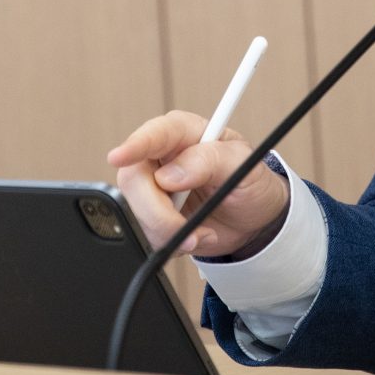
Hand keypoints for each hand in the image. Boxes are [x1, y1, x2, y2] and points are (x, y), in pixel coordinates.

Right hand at [107, 110, 289, 258]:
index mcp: (185, 132)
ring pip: (137, 210)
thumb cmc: (251, 184)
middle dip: (158, 211)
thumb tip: (170, 174)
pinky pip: (146, 233)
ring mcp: (155, 187)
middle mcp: (163, 157)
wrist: (255, 221)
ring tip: (203, 230)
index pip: (153, 133)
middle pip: (134, 178)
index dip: (134, 144)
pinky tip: (195, 235)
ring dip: (170, 231)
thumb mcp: (243, 166)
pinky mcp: (153, 215)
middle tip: (188, 227)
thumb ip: (211, 161)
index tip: (119, 157)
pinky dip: (172, 242)